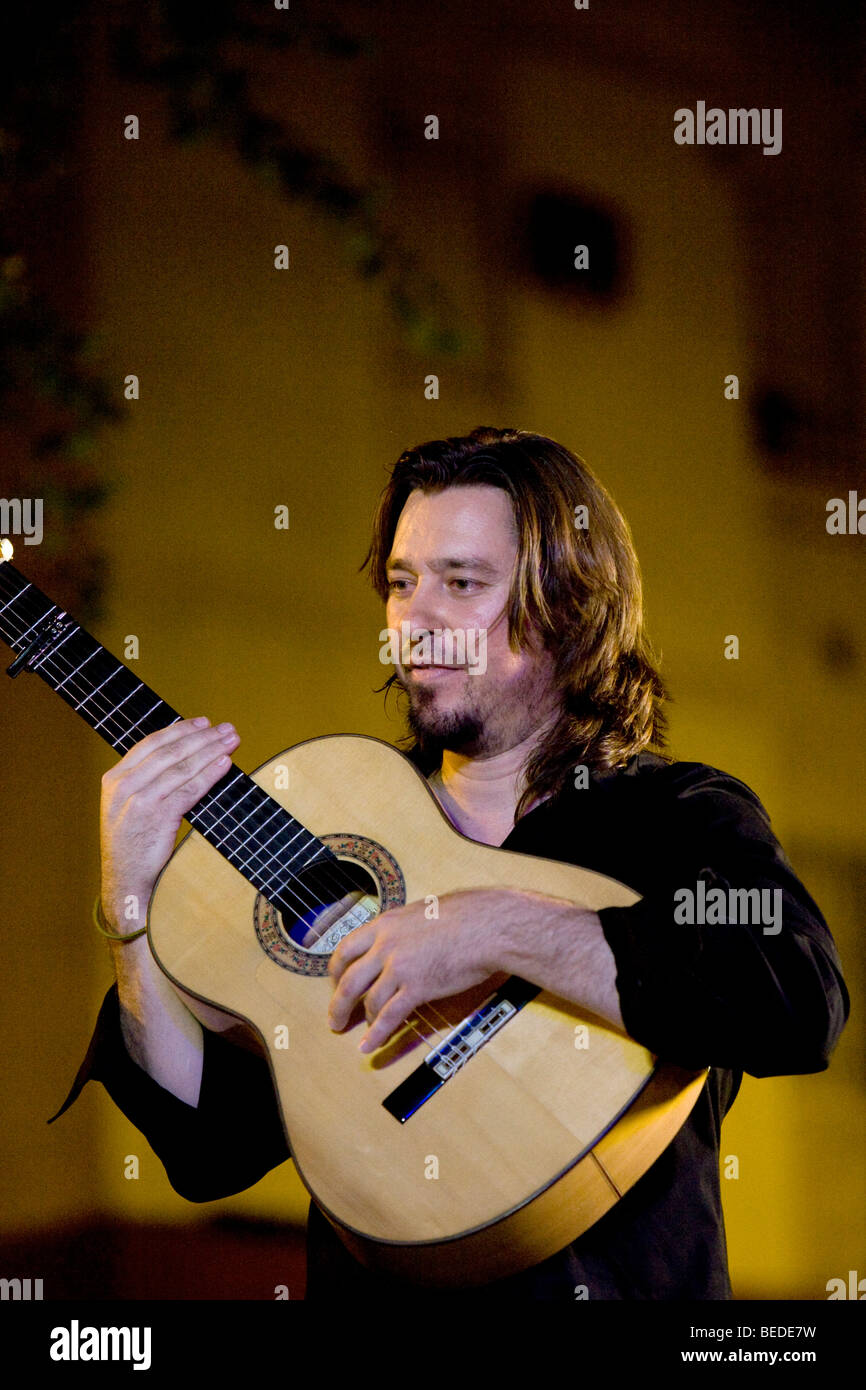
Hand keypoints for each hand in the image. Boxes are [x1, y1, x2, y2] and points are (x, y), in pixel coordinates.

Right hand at [99, 716, 239, 929]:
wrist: (125, 883)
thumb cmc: (133, 846)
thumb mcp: (128, 807)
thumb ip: (147, 782)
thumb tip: (185, 758)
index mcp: (114, 779)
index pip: (150, 744)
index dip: (180, 730)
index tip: (203, 723)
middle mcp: (124, 786)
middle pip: (170, 752)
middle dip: (202, 737)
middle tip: (227, 729)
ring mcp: (139, 800)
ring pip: (181, 767)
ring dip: (211, 750)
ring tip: (232, 741)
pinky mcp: (156, 816)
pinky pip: (189, 789)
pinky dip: (209, 774)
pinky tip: (225, 764)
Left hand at [327, 888, 512, 1051]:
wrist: (486, 925)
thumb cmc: (463, 916)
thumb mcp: (420, 913)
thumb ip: (401, 930)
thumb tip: (397, 941)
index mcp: (384, 925)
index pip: (345, 950)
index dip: (336, 973)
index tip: (337, 985)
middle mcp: (385, 945)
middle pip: (348, 980)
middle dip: (338, 1004)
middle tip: (335, 1018)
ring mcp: (399, 967)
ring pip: (368, 1001)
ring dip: (359, 1021)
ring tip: (359, 1034)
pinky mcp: (417, 987)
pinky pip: (389, 1016)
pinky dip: (377, 1034)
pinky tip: (370, 1045)